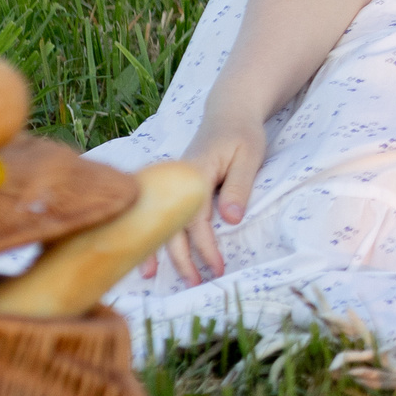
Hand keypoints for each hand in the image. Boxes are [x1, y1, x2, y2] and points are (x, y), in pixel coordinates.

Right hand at [142, 102, 266, 284]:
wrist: (228, 112)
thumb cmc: (242, 133)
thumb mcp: (249, 156)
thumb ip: (238, 187)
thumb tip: (230, 220)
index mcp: (195, 173)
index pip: (196, 219)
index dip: (205, 247)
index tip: (217, 267)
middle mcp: (176, 180)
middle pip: (171, 226)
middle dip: (181, 258)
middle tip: (195, 283)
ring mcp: (170, 183)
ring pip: (158, 221)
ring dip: (156, 250)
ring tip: (152, 277)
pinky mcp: (172, 187)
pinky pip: (158, 213)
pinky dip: (150, 233)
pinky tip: (145, 252)